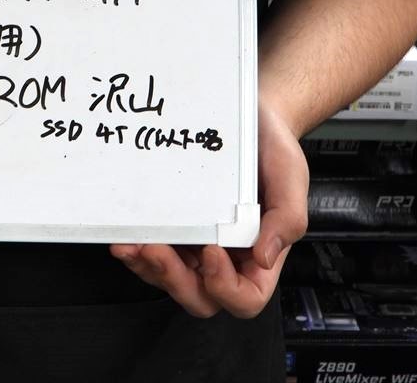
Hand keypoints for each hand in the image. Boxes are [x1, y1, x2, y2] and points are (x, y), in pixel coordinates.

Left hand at [109, 104, 308, 317]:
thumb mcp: (291, 178)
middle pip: (199, 296)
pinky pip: (152, 252)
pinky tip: (125, 235)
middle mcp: (225, 258)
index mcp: (258, 257)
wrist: (250, 118)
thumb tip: (264, 257)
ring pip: (168, 279)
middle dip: (174, 280)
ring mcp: (194, 246)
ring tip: (131, 244)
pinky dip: (136, 249)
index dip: (225, 287)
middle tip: (157, 251)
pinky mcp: (173, 227)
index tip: (213, 250)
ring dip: (147, 268)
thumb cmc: (274, 151)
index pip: (245, 298)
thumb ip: (287, 218)